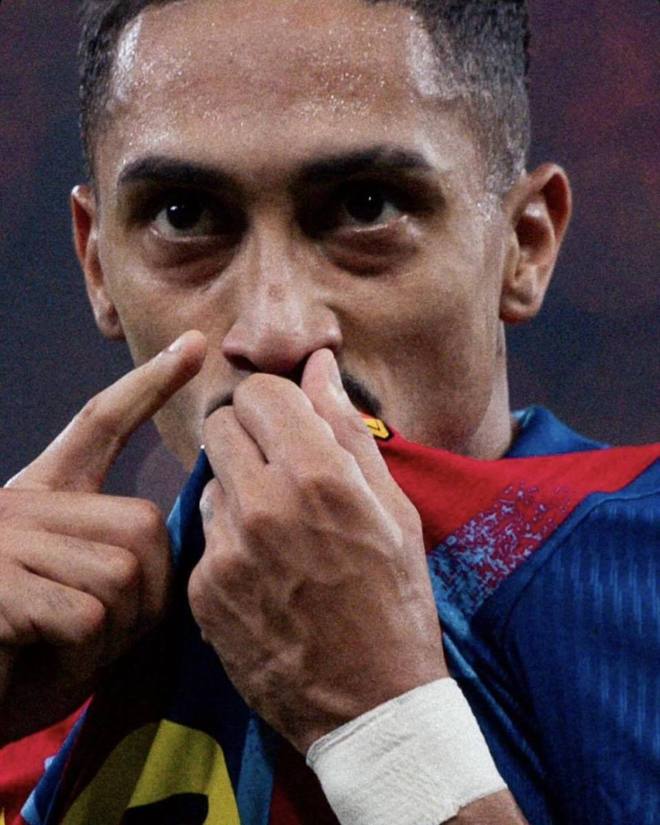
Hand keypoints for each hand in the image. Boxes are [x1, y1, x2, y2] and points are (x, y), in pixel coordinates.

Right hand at [0, 331, 205, 743]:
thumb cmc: (29, 655)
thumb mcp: (84, 597)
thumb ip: (120, 556)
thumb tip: (163, 535)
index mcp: (45, 494)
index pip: (101, 422)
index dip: (149, 384)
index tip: (195, 345)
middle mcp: (23, 503)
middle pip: (141, 525)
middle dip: (146, 594)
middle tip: (102, 632)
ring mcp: (4, 539)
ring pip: (121, 572)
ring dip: (113, 631)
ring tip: (66, 647)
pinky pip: (87, 615)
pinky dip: (83, 654)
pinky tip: (40, 658)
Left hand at [188, 349, 446, 752]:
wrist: (371, 706)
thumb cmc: (397, 601)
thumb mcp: (393, 509)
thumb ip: (348, 429)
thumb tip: (319, 365)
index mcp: (319, 476)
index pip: (260, 392)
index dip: (275, 401)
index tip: (289, 422)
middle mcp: (264, 505)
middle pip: (221, 426)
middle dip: (248, 435)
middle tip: (281, 469)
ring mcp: (227, 550)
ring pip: (210, 479)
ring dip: (238, 488)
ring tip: (278, 529)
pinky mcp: (203, 591)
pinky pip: (205, 535)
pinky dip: (229, 540)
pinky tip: (263, 571)